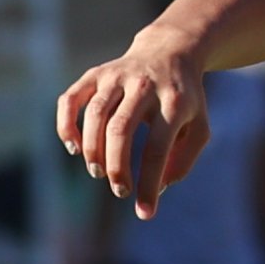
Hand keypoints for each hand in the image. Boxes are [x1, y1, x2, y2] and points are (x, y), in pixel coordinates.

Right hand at [57, 32, 209, 216]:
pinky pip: (71, 99)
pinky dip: (66, 125)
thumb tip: (159, 187)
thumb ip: (184, 159)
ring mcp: (116, 77)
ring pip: (94, 115)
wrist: (169, 50)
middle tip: (119, 190)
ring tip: (98, 172)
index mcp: (174, 102)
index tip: (144, 213)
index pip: (157, 150)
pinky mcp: (95, 74)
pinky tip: (73, 148)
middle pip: (120, 131)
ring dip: (92, 150)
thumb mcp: (199, 127)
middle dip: (116, 167)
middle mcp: (144, 86)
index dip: (149, 185)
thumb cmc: (184, 99)